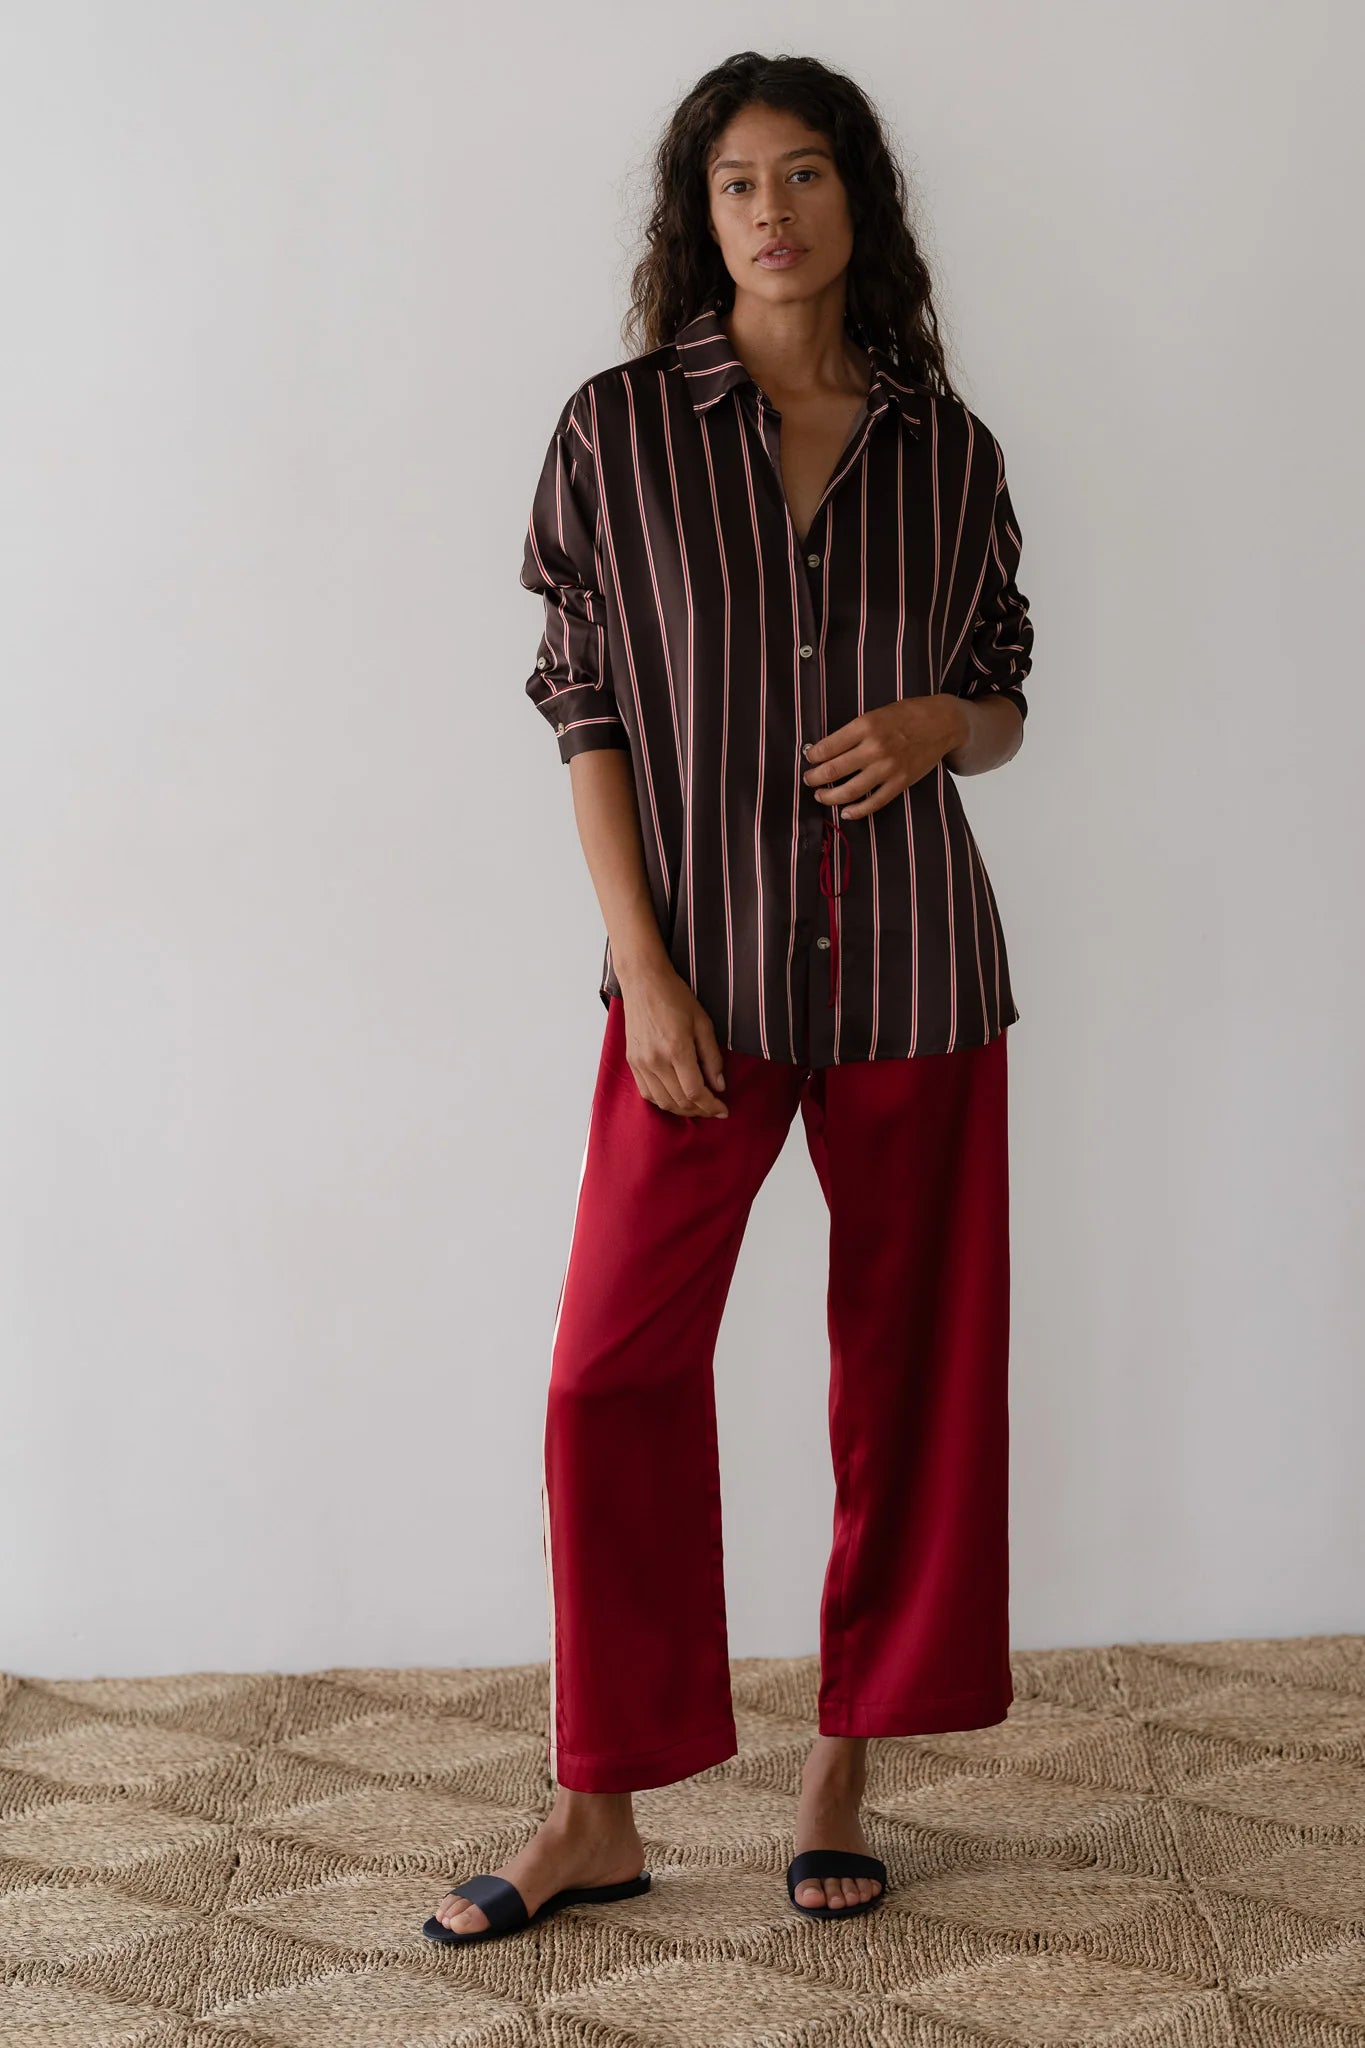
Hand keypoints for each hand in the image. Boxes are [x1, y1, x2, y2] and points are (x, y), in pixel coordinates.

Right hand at [614, 966, 728, 1117]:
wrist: (643, 982)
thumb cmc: (676, 998)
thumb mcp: (703, 1023)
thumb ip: (712, 1057)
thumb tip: (719, 1086)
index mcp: (676, 1049)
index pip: (695, 1092)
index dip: (711, 1106)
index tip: (723, 1110)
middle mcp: (655, 1060)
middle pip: (680, 1101)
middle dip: (700, 1110)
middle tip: (714, 1108)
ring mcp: (640, 1063)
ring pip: (663, 1102)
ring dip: (682, 1110)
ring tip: (697, 1106)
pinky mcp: (632, 1062)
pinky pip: (647, 1093)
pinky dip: (663, 1101)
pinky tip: (676, 1097)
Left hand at [802, 696, 968, 817]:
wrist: (942, 723)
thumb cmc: (907, 715)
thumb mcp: (876, 714)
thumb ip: (854, 732)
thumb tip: (827, 750)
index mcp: (865, 726)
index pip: (826, 747)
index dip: (812, 756)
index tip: (809, 759)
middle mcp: (874, 748)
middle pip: (832, 771)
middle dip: (814, 778)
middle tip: (809, 779)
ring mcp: (888, 768)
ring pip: (849, 791)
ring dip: (829, 796)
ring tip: (820, 795)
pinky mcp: (900, 782)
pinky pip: (874, 803)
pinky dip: (856, 811)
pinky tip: (846, 812)